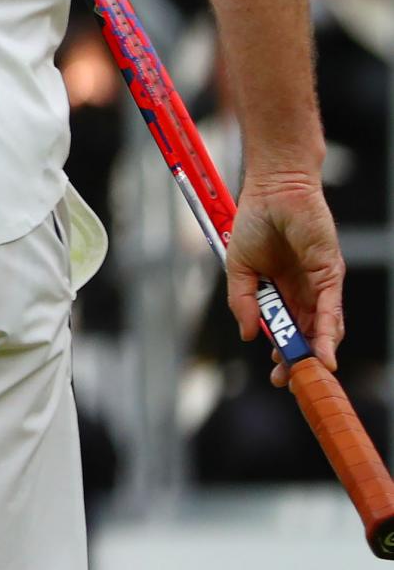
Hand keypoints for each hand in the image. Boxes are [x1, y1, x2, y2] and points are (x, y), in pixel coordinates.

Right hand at [226, 177, 344, 383]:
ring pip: (323, 327)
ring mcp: (319, 284)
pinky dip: (328, 332)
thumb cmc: (254, 221)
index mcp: (280, 290)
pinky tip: (323, 352)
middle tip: (288, 380)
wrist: (273, 189)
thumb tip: (248, 335)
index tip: (275, 373)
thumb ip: (243, 302)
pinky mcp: (330, 274)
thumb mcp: (238, 268)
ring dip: (316, 352)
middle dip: (299, 359)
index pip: (286, 329)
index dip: (282, 352)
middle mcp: (303, 291)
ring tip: (306, 372)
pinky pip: (332, 308)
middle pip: (306, 334)